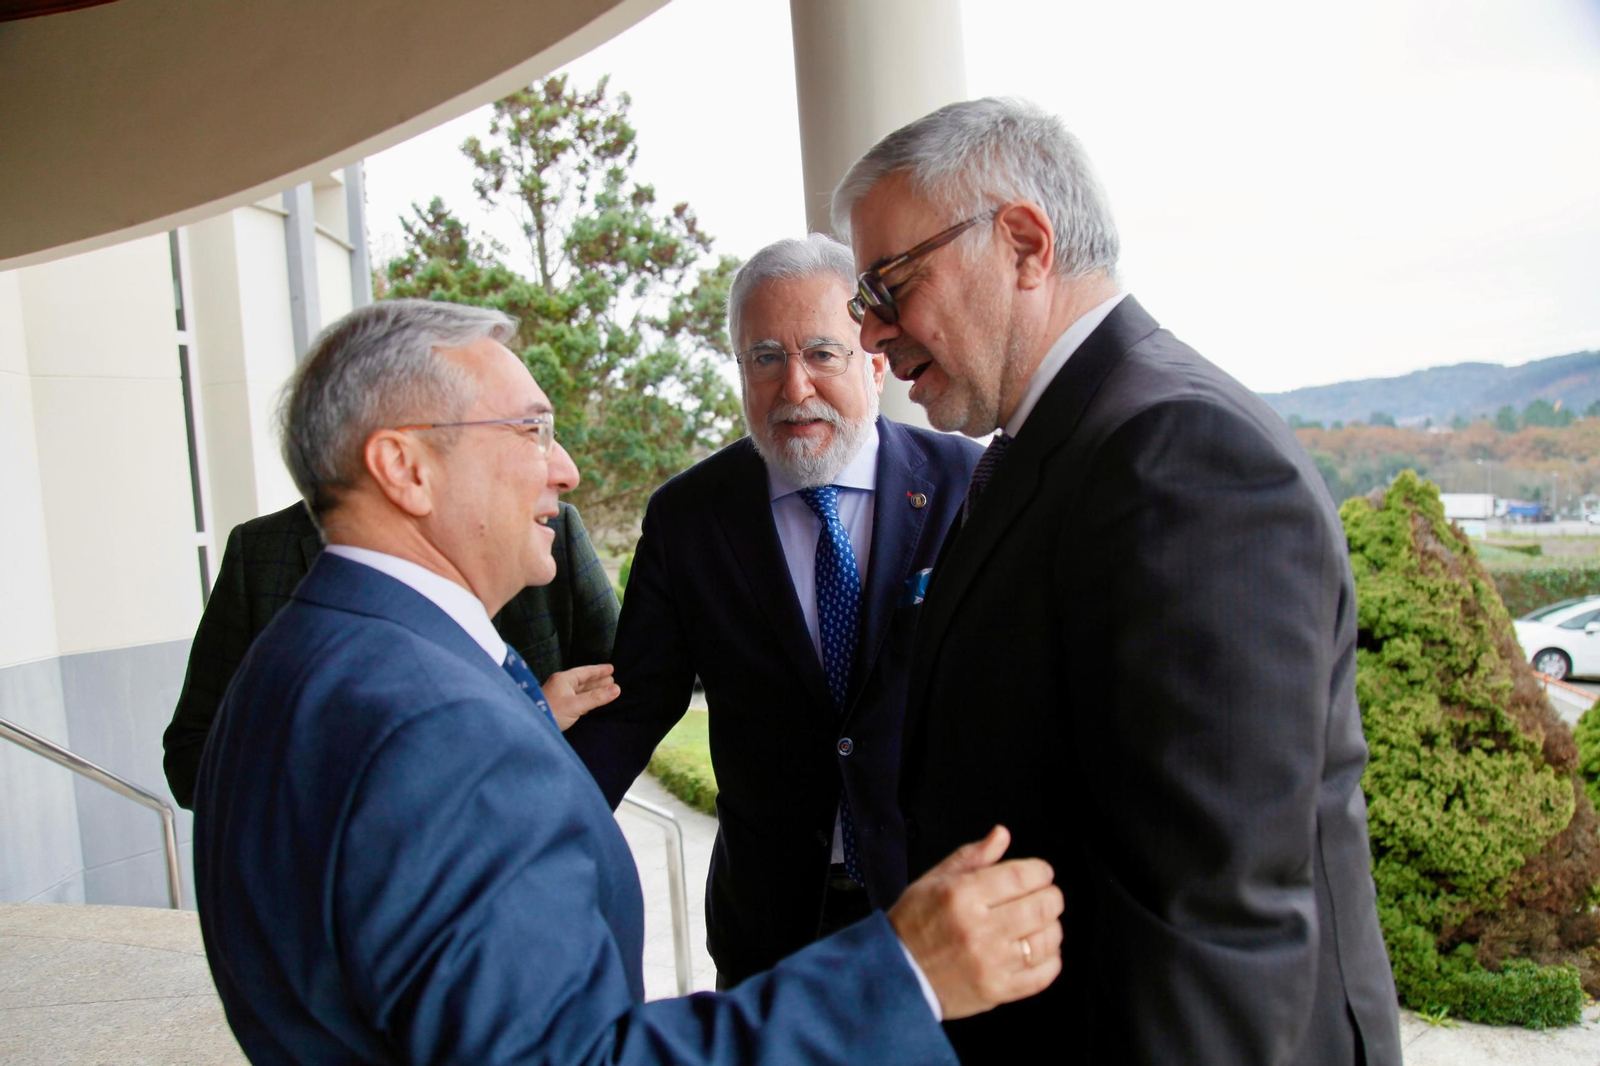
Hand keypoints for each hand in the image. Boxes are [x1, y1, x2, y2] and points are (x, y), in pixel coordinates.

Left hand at [542, 664, 619, 730]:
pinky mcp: (558, 706)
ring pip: (579, 690)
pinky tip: (590, 701)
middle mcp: (561, 684)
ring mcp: (558, 695)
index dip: (599, 670)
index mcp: (564, 679)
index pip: (585, 672)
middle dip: (597, 680)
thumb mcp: (576, 705)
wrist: (531, 727)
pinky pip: (576, 698)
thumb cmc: (553, 712)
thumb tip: (617, 689)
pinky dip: (586, 697)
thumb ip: (596, 697)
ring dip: (592, 689)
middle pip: (583, 680)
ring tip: (605, 688)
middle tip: (612, 679)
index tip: (611, 668)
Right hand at [888, 825, 1063, 1020]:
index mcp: (962, 895)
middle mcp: (979, 929)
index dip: (1041, 871)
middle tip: (1044, 896)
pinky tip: (1037, 950)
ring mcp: (991, 963)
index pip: (1022, 876)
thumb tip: (1002, 835)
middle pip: (1042, 906)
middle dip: (1051, 896)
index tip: (1041, 873)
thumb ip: (972, 856)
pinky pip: (1043, 974)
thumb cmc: (915, 923)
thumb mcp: (934, 880)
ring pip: (1047, 939)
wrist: (898, 974)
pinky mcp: (998, 990)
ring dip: (1051, 926)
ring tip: (1039, 923)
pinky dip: (1051, 959)